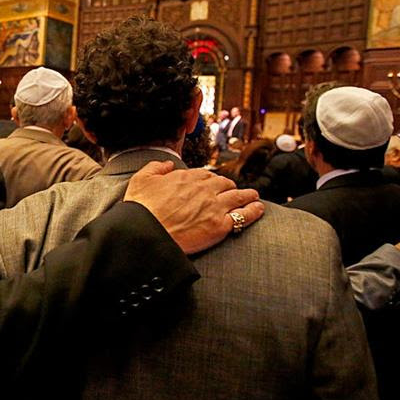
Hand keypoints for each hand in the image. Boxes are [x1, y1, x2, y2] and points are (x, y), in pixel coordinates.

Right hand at [124, 161, 264, 254]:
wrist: (147, 234)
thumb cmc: (141, 210)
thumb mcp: (141, 180)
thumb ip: (155, 168)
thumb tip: (168, 165)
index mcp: (186, 177)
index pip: (204, 175)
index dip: (209, 180)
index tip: (211, 184)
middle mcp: (203, 189)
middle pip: (224, 183)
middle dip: (229, 186)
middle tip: (232, 191)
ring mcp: (214, 207)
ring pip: (238, 196)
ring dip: (247, 195)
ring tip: (253, 196)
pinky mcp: (220, 226)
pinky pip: (243, 216)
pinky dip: (253, 211)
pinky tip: (258, 208)